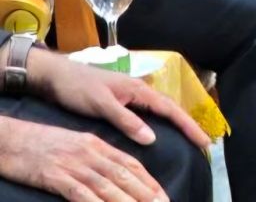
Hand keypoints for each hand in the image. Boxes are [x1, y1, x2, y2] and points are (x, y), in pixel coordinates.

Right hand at [0, 114, 170, 201]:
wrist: (10, 138)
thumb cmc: (40, 144)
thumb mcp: (74, 144)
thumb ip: (95, 157)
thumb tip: (114, 174)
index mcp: (96, 144)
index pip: (129, 163)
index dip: (148, 180)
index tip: (162, 194)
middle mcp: (90, 153)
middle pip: (124, 175)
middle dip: (145, 193)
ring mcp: (73, 165)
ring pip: (107, 185)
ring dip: (127, 201)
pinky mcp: (55, 176)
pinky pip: (79, 193)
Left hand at [28, 47, 208, 151]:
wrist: (57, 75)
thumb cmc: (78, 88)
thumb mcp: (101, 105)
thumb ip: (126, 120)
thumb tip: (153, 138)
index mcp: (139, 90)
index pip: (170, 110)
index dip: (188, 126)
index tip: (204, 141)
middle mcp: (140, 90)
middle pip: (170, 108)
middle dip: (188, 124)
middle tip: (203, 142)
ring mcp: (131, 94)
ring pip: (160, 109)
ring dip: (176, 121)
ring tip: (189, 136)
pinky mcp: (122, 99)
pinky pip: (149, 111)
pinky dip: (161, 120)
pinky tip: (160, 128)